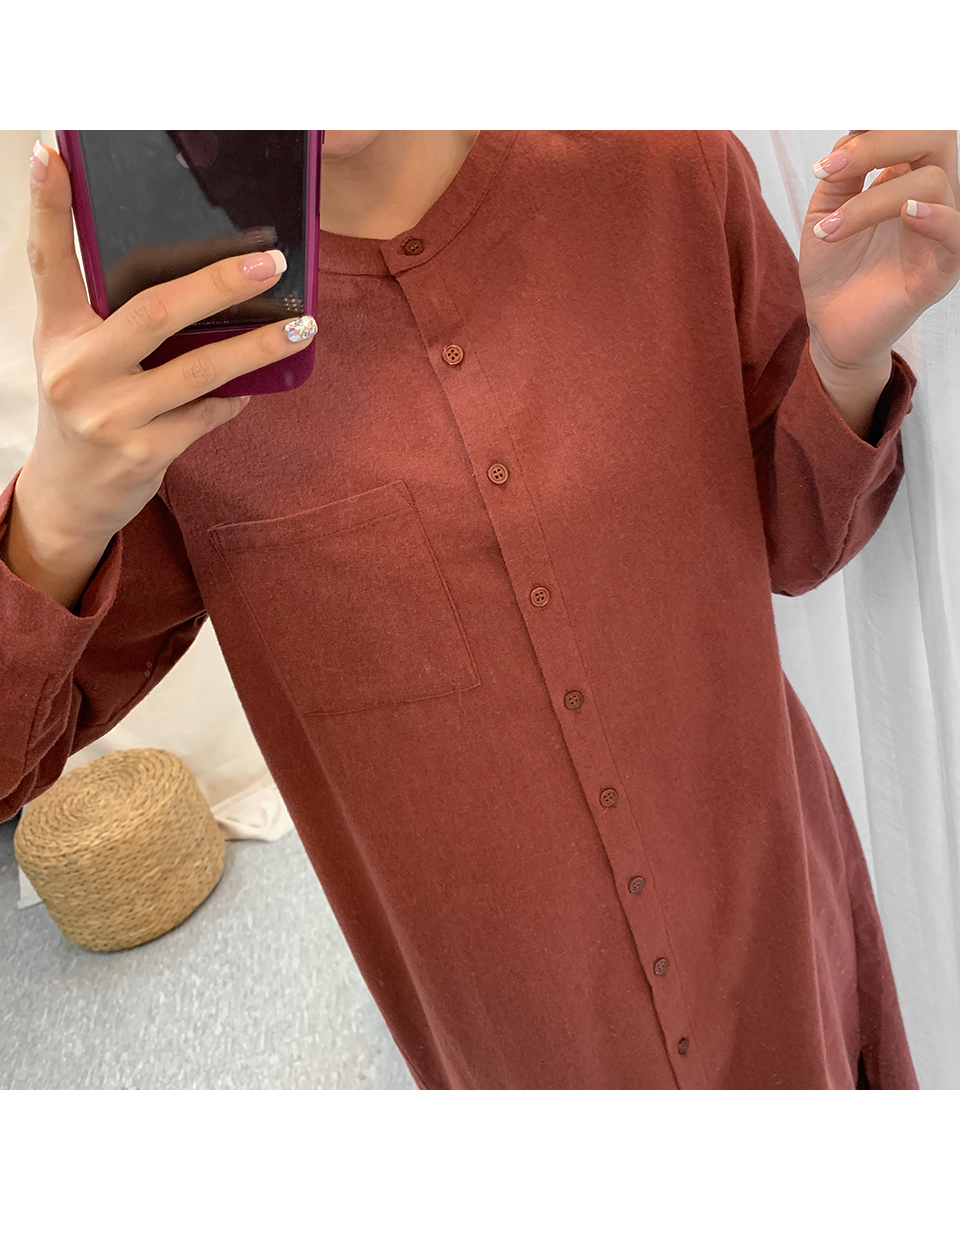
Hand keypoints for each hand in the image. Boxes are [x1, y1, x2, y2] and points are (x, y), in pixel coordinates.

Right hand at [21, 141, 316, 549]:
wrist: (72, 494)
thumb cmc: (84, 406)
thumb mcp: (79, 354)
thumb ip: (109, 314)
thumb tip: (192, 268)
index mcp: (57, 333)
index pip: (47, 258)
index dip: (48, 203)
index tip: (54, 151)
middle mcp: (76, 370)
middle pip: (153, 310)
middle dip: (218, 283)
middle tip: (269, 261)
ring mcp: (110, 415)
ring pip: (198, 369)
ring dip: (257, 346)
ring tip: (301, 326)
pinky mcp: (144, 452)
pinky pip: (208, 414)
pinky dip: (234, 396)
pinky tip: (253, 385)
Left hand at [799, 130, 959, 375]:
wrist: (828, 324)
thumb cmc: (833, 265)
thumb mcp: (826, 208)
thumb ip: (842, 170)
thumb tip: (854, 132)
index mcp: (906, 175)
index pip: (914, 125)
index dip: (882, 120)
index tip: (840, 134)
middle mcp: (931, 196)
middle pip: (936, 136)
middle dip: (880, 142)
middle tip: (829, 169)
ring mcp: (940, 231)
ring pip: (929, 184)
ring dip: (868, 202)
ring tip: (828, 231)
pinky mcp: (941, 271)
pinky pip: (957, 235)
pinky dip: (937, 218)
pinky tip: (906, 214)